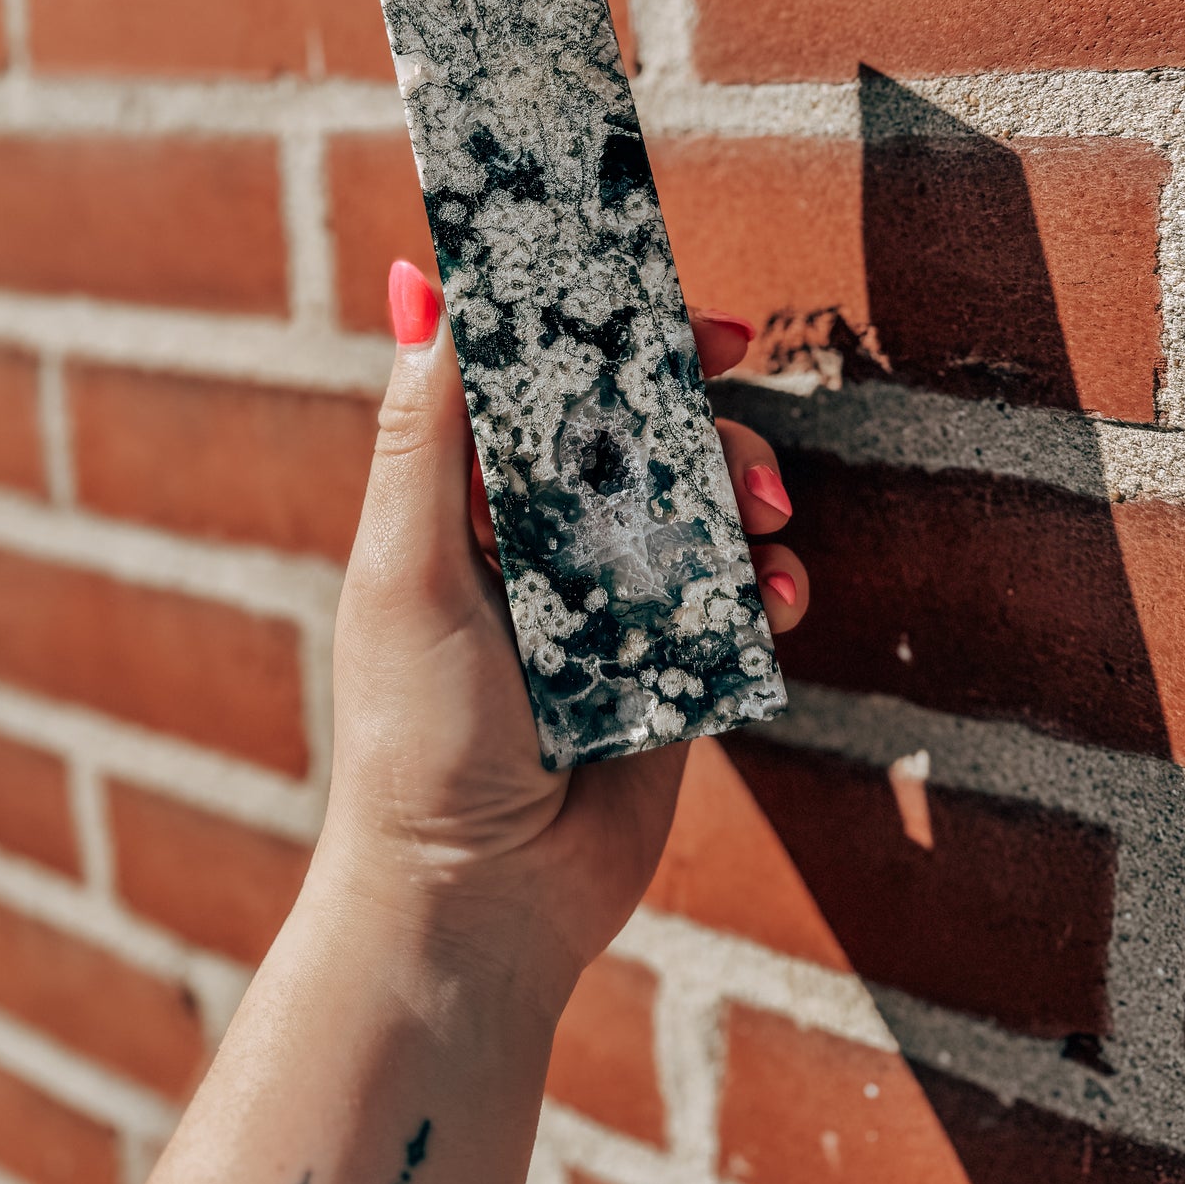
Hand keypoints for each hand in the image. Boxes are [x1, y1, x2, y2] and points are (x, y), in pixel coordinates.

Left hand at [315, 260, 810, 1020]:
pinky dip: (770, 581)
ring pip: (702, 499)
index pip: (540, 379)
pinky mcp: (678, 663)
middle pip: (638, 424)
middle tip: (731, 360)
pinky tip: (777, 597)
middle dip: (690, 390)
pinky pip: (741, 594)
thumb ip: (424, 436)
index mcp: (470, 504)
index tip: (652, 280)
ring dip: (744, 479)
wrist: (482, 903)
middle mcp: (546, 540)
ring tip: (764, 513)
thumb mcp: (407, 571)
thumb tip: (421, 289)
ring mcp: (618, 600)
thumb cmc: (416, 737)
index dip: (596, 320)